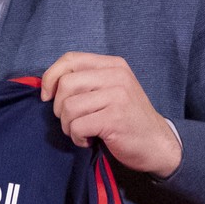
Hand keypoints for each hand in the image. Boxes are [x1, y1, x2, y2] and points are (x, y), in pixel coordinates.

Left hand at [40, 52, 181, 177]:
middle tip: (71, 120)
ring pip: (68, 107)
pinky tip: (89, 140)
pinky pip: (77, 126)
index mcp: (113, 65)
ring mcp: (117, 96)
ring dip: (68, 125)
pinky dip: (77, 137)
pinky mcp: (115, 118)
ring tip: (82, 131)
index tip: (47, 97)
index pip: (70, 59)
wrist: (157, 144)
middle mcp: (116, 76)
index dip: (50, 77)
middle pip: (65, 84)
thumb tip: (47, 85)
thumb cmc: (127, 119)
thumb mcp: (111, 90)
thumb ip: (86, 81)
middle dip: (59, 107)